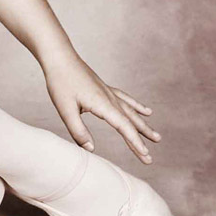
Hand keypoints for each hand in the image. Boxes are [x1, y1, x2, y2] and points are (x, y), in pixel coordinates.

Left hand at [41, 50, 162, 163]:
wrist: (59, 57)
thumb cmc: (60, 82)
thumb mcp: (65, 109)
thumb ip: (78, 131)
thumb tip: (91, 150)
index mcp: (102, 104)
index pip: (123, 126)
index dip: (135, 142)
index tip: (146, 156)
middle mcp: (109, 97)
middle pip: (130, 121)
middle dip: (141, 140)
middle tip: (150, 158)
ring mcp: (108, 92)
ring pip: (131, 111)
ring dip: (143, 125)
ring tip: (156, 137)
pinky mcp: (104, 88)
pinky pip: (126, 99)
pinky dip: (137, 106)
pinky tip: (146, 111)